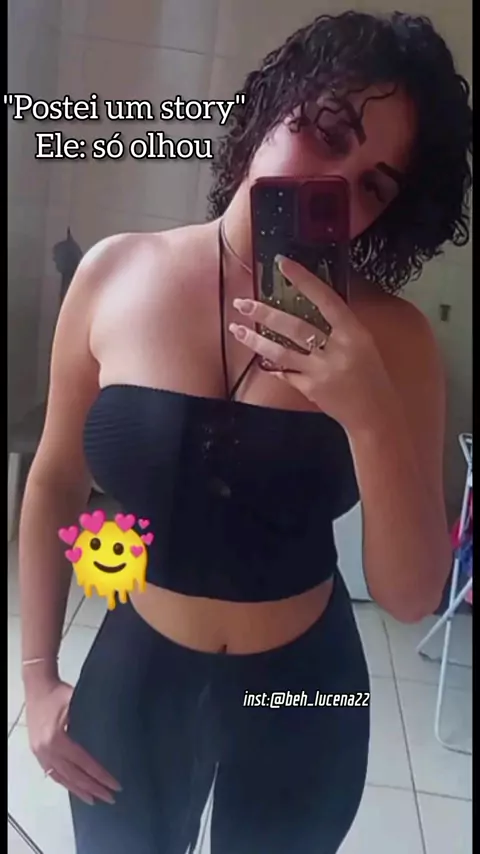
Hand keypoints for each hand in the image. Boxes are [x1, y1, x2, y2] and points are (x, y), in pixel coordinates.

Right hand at [25, 679, 120, 804]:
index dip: (101, 776)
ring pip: (62, 778)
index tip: (115, 785)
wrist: (38, 687)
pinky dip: (66, 783)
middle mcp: (48, 750)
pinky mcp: (38, 752)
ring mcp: (40, 753)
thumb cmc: (60, 693)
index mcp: (58, 739)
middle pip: (74, 776)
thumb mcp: (78, 703)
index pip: (84, 763)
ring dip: (79, 790)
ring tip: (94, 799)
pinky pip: (53, 773)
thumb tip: (114, 735)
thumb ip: (92, 720)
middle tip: (110, 798)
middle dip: (93, 788)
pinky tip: (75, 788)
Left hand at [230, 256, 394, 432]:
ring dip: (256, 341)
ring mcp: (321, 372)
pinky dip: (273, 366)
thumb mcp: (363, 344)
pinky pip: (286, 374)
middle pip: (295, 327)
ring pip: (282, 352)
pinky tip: (260, 359)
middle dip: (265, 314)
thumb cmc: (371, 376)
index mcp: (354, 333)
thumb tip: (313, 306)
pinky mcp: (310, 390)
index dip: (303, 280)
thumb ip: (340, 327)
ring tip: (237, 329)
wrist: (376, 414)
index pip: (326, 299)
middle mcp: (337, 351)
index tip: (282, 264)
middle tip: (242, 303)